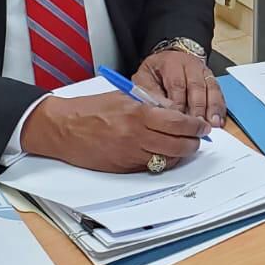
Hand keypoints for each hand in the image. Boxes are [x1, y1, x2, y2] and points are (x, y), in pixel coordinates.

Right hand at [20, 92, 210, 172]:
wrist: (62, 128)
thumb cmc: (90, 109)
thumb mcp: (123, 96)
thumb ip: (149, 102)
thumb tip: (173, 110)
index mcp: (138, 113)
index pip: (179, 123)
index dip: (195, 126)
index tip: (202, 126)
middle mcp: (137, 136)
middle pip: (178, 145)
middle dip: (193, 143)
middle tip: (198, 139)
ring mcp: (130, 155)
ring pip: (167, 159)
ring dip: (179, 155)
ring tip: (184, 147)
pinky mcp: (123, 168)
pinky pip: (150, 167)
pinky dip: (161, 161)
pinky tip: (164, 154)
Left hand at [134, 50, 226, 126]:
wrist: (166, 60)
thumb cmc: (154, 74)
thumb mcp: (144, 80)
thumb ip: (151, 94)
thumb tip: (162, 111)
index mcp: (171, 63)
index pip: (177, 84)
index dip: (179, 103)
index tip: (178, 120)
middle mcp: (190, 65)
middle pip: (197, 87)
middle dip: (197, 108)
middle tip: (196, 126)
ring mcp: (203, 71)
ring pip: (211, 89)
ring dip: (211, 109)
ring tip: (211, 125)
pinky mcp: (212, 79)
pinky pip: (218, 93)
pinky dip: (219, 108)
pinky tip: (218, 121)